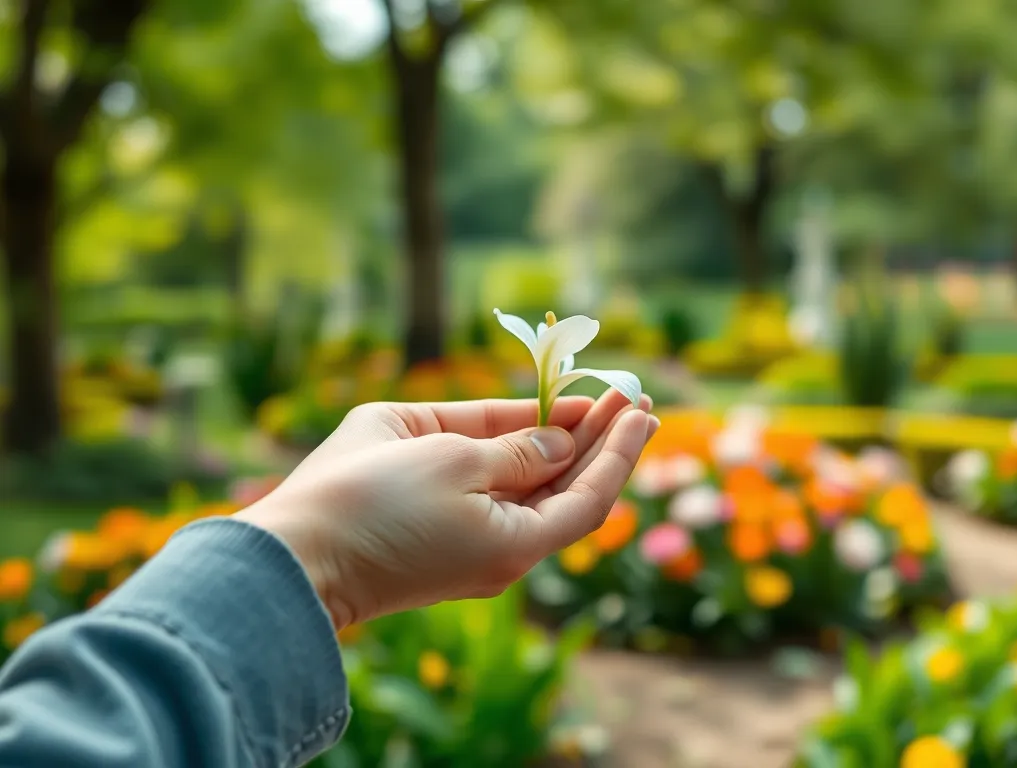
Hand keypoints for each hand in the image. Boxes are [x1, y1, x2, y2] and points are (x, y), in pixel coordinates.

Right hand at [238, 391, 657, 627]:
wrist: (294, 552)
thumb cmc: (373, 503)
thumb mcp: (453, 462)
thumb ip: (516, 451)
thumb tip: (560, 444)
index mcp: (515, 545)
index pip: (589, 497)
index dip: (618, 451)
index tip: (639, 406)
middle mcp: (502, 551)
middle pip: (568, 493)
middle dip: (599, 441)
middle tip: (628, 392)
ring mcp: (470, 542)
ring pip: (535, 489)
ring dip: (566, 444)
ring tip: (598, 400)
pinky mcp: (441, 528)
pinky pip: (497, 489)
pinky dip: (521, 454)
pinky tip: (541, 422)